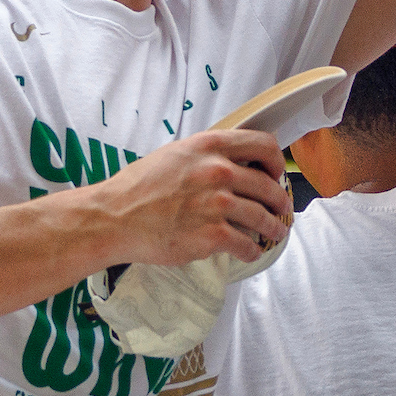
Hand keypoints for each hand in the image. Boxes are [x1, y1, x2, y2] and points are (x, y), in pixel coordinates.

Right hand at [85, 129, 291, 266]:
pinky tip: (250, 251)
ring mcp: (216, 204)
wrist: (113, 218)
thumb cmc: (138, 188)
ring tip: (276, 232)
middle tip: (282, 208)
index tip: (277, 173)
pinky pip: (246, 244)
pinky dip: (252, 250)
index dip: (276, 161)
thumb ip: (207, 156)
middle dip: (280, 200)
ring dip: (274, 227)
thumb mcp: (175, 155)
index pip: (263, 144)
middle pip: (268, 185)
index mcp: (209, 147)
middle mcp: (218, 172)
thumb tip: (236, 163)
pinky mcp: (211, 235)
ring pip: (263, 217)